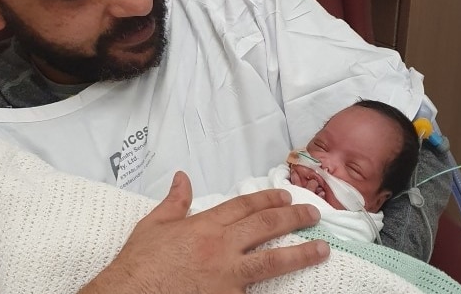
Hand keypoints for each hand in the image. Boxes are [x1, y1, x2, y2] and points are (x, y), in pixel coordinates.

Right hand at [81, 171, 328, 293]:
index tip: (284, 195)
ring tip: (322, 249)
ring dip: (300, 253)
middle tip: (313, 214)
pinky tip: (292, 290)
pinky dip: (272, 290)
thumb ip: (174, 202)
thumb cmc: (139, 264)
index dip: (267, 199)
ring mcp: (227, 276)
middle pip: (265, 227)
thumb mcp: (153, 226)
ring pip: (272, 261)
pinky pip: (255, 292)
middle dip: (292, 217)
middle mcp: (220, 247)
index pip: (243, 206)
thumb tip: (182, 178)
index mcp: (204, 226)